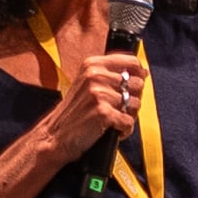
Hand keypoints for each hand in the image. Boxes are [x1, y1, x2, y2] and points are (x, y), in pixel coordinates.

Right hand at [42, 47, 145, 179]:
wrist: (54, 135)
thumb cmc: (73, 112)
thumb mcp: (87, 83)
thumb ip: (110, 74)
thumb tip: (143, 72)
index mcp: (93, 65)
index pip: (132, 62)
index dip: (139, 74)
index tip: (139, 81)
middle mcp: (96, 76)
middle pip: (138, 84)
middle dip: (132, 99)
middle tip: (119, 108)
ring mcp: (100, 94)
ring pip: (136, 104)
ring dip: (128, 115)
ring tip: (113, 119)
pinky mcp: (103, 113)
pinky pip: (129, 122)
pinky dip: (124, 130)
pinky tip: (112, 130)